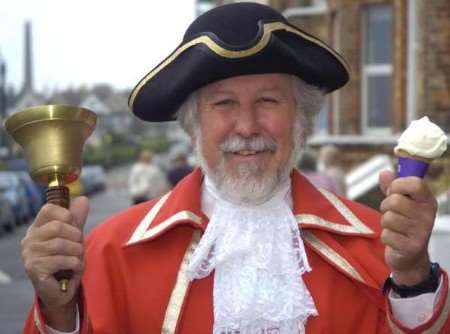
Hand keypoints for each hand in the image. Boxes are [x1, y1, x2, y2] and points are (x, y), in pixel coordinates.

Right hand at [21, 196, 88, 329]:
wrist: (60, 290)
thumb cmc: (66, 261)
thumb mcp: (73, 237)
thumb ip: (77, 219)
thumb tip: (83, 198)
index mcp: (38, 228)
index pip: (49, 209)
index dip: (66, 214)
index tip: (74, 225)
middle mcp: (30, 239)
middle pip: (58, 226)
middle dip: (76, 236)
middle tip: (78, 247)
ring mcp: (30, 254)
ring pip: (61, 244)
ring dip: (77, 252)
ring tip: (77, 259)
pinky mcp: (34, 268)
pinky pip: (62, 260)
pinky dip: (75, 263)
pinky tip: (73, 268)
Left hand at [379, 170, 436, 285]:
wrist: (411, 257)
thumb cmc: (404, 224)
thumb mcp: (401, 203)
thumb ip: (392, 187)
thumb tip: (384, 172)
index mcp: (427, 200)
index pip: (415, 183)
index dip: (398, 184)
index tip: (393, 190)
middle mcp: (427, 215)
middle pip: (395, 201)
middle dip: (385, 206)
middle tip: (391, 212)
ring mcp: (421, 232)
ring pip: (388, 218)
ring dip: (385, 223)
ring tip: (394, 227)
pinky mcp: (411, 247)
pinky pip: (386, 234)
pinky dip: (386, 237)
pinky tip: (395, 239)